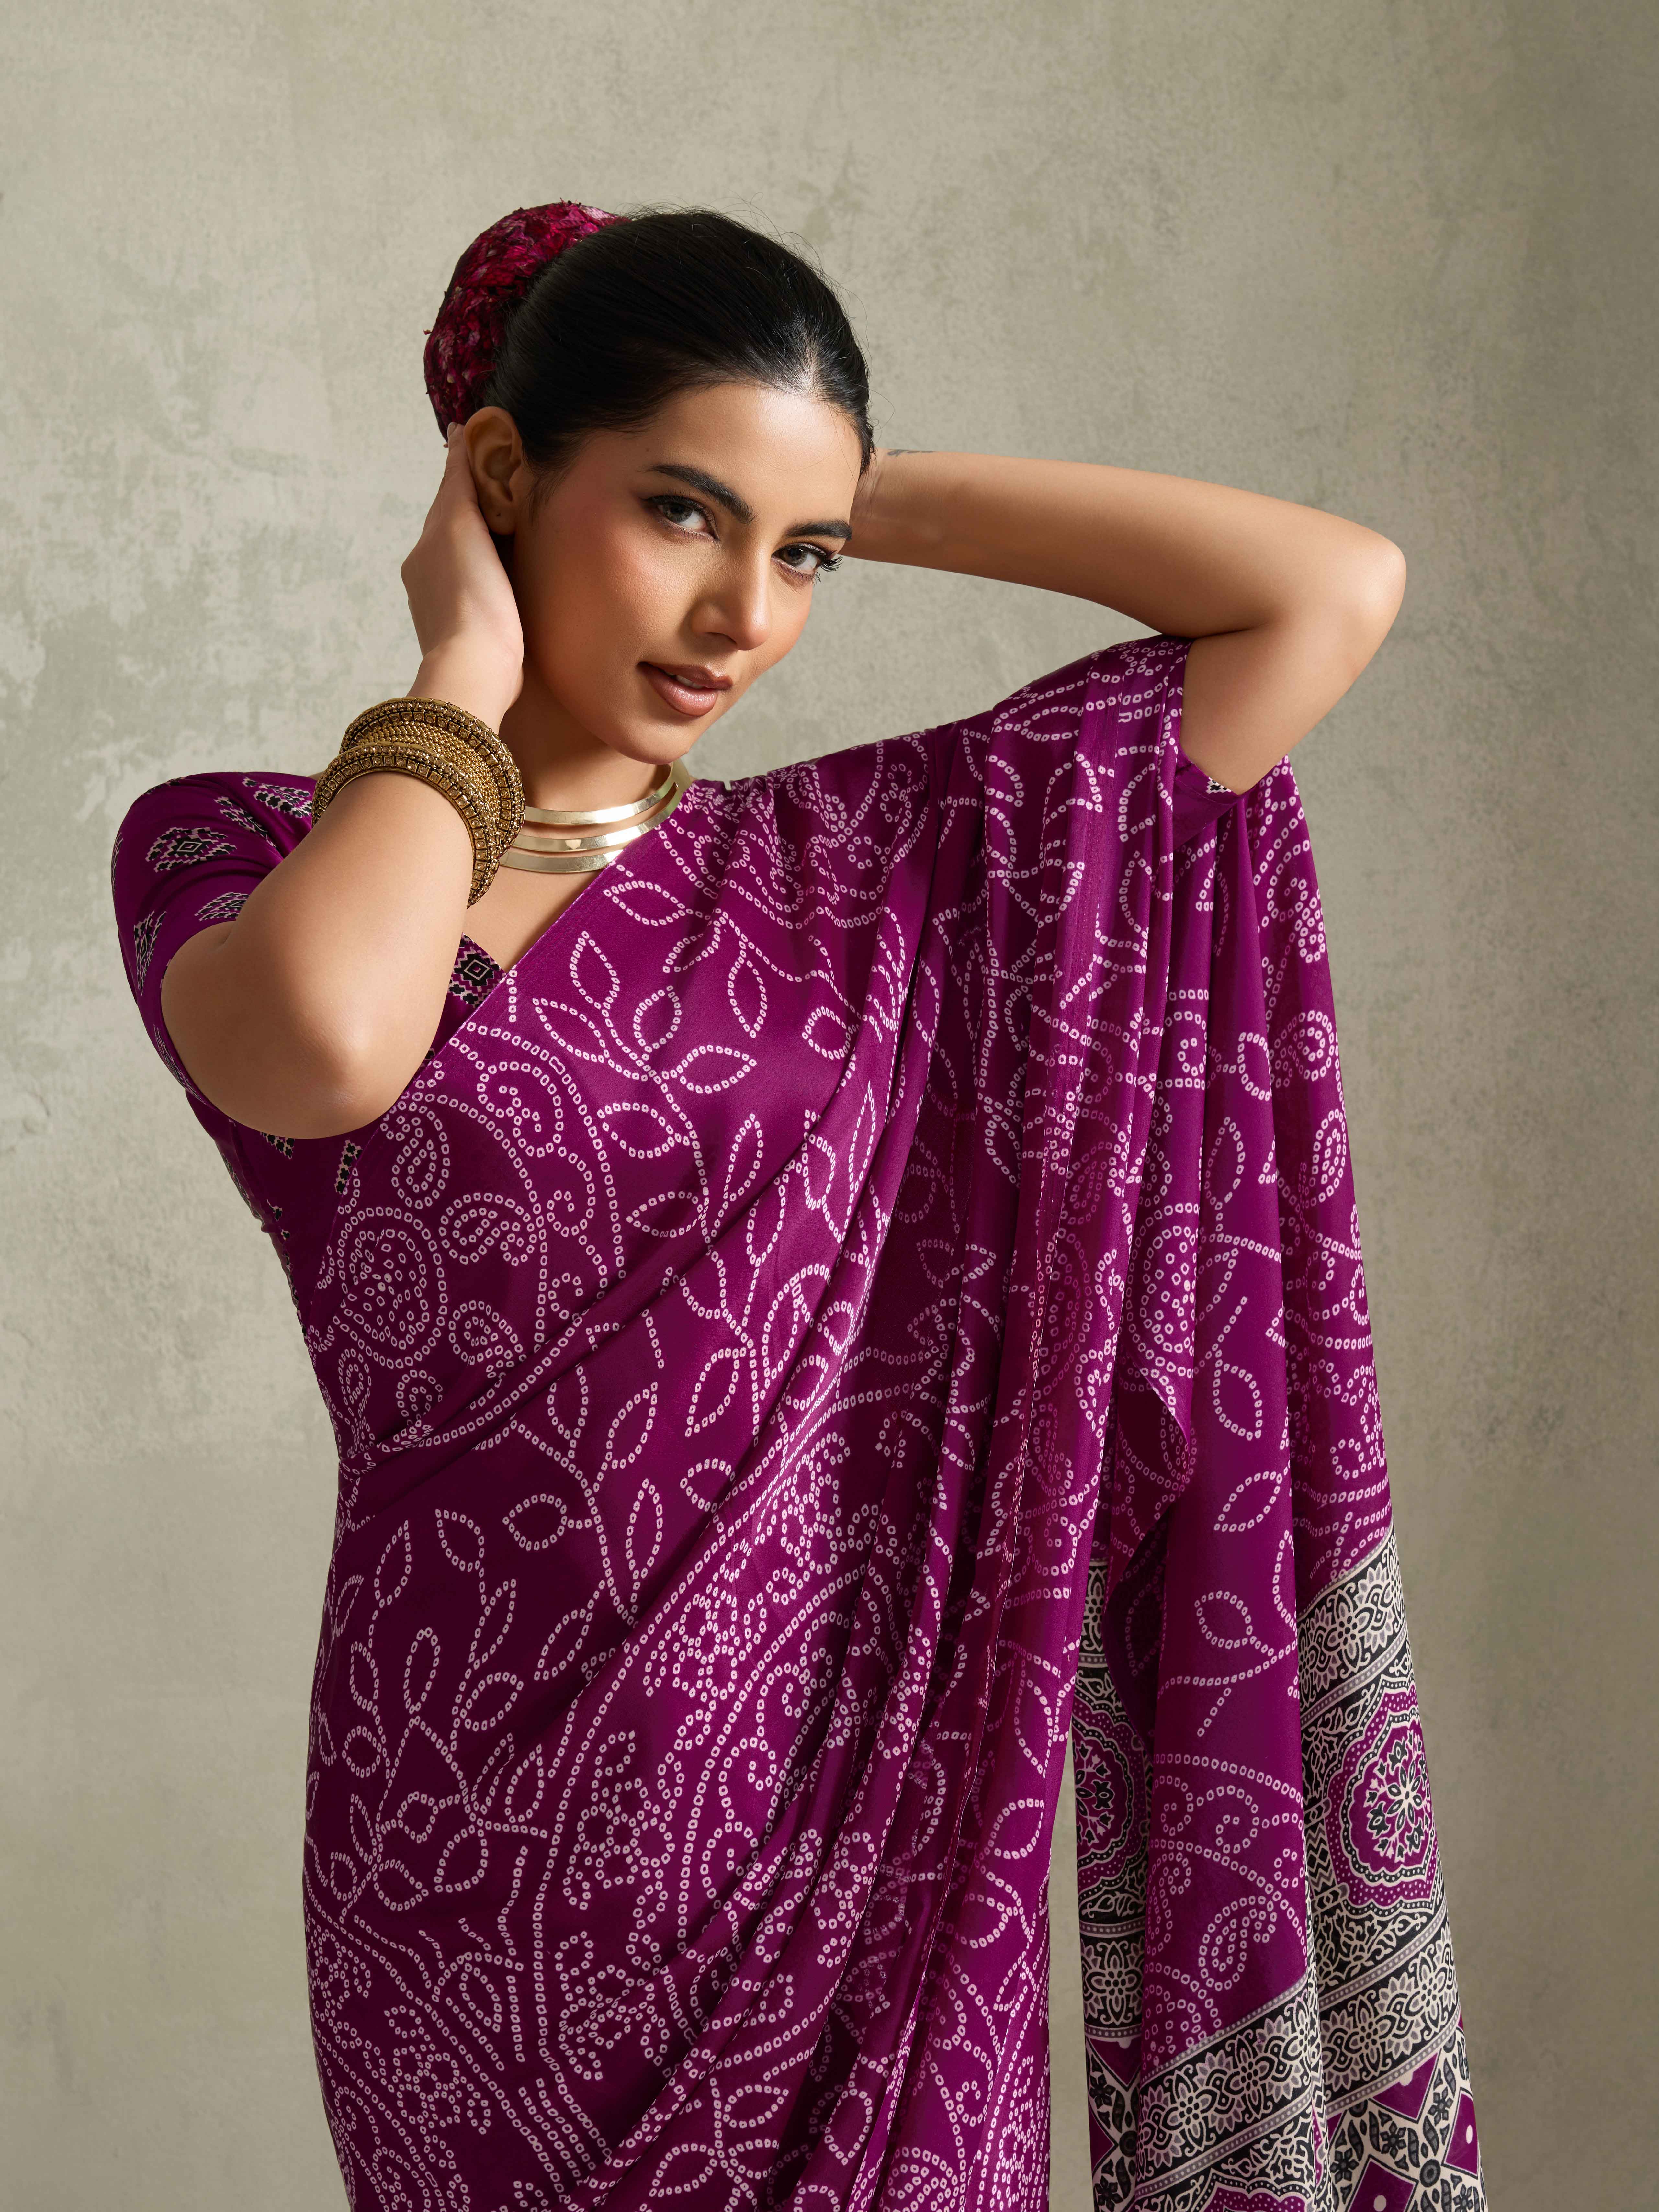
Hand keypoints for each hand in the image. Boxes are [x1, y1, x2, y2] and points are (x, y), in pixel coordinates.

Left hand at [400, 425, 524, 727]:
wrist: (474, 673)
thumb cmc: (473, 602)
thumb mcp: (461, 529)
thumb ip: (459, 485)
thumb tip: (455, 441)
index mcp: (427, 544)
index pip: (449, 491)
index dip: (462, 462)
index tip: (471, 433)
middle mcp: (426, 570)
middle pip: (452, 523)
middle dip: (470, 498)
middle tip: (496, 473)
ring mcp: (441, 603)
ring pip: (462, 554)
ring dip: (478, 534)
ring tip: (505, 519)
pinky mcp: (463, 629)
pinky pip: (473, 582)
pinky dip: (485, 564)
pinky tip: (503, 570)